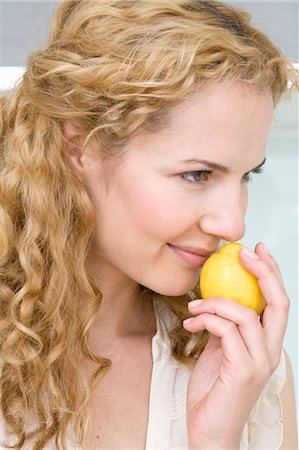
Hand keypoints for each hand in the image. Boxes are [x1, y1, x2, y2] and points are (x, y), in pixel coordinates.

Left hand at [183, 242, 289, 449]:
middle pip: (278, 302)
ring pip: (245, 314)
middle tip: (242, 254)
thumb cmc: (213, 390)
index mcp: (267, 344)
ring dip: (215, 302)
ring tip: (194, 307)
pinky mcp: (242, 371)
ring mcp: (259, 362)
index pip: (277, 302)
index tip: (254, 251)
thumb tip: (215, 300)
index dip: (270, 273)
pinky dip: (207, 320)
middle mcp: (270, 351)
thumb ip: (225, 327)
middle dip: (263, 272)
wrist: (208, 430)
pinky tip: (191, 325)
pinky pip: (227, 331)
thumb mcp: (219, 350)